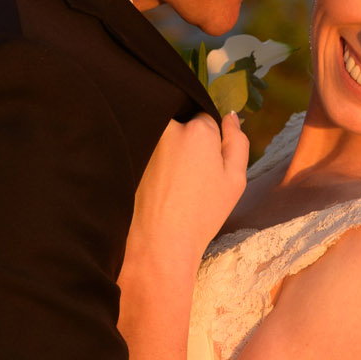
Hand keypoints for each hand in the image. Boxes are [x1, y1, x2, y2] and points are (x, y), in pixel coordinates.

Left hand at [122, 112, 250, 285]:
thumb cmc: (202, 215)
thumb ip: (237, 142)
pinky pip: (138, 145)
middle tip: (183, 174)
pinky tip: (152, 185)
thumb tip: (230, 116)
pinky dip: (146, 159)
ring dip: (163, 148)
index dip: (207, 140)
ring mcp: (142, 138)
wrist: (159, 243)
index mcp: (198, 130)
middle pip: (179, 121)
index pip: (205, 117)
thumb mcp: (234, 180)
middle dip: (183, 140)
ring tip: (166, 181)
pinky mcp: (123, 153)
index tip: (203, 164)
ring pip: (159, 133)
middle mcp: (168, 127)